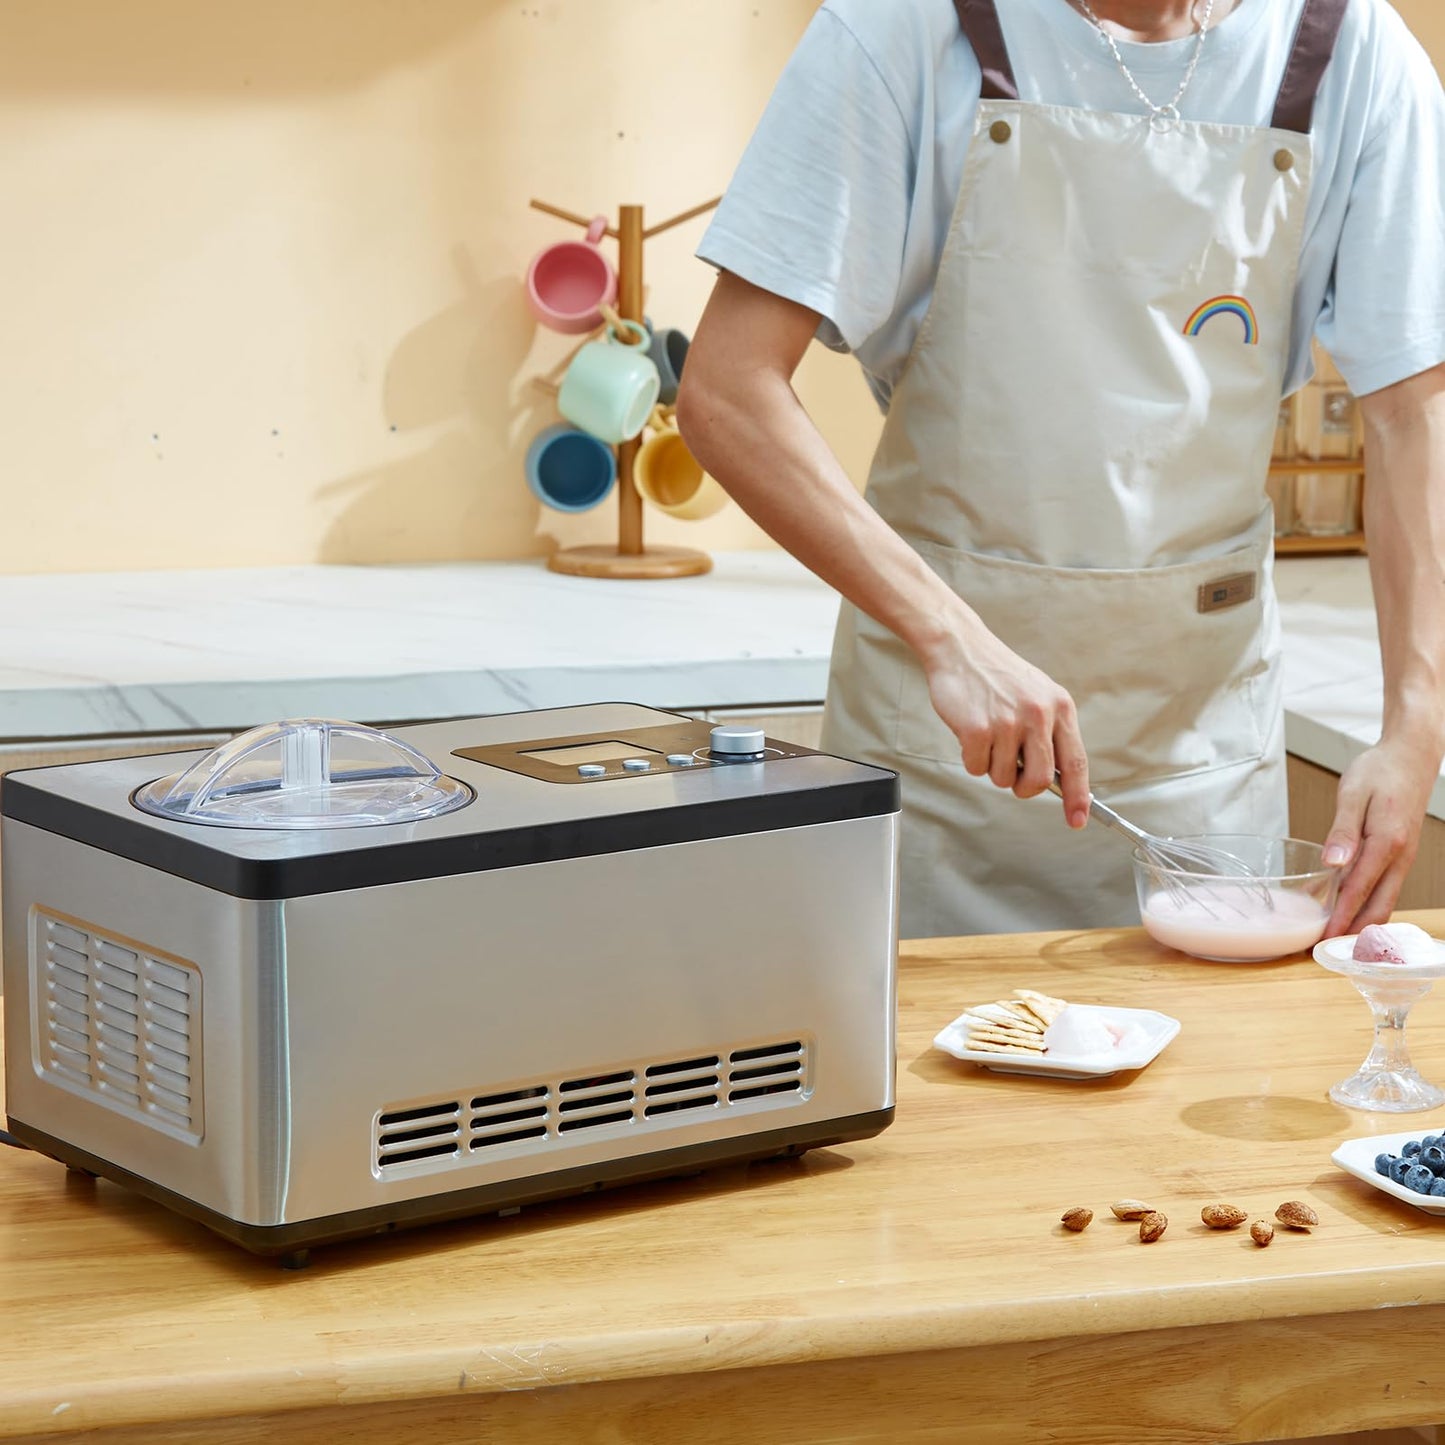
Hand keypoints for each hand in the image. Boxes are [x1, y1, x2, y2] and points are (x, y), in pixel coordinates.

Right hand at [919, 624, 1090, 827]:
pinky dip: (971, 758)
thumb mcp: (1037, 695)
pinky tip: (970, 733)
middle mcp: (1038, 714)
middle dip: (1023, 787)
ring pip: (1003, 777)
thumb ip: (1050, 732)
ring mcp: (1008, 722)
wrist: (961, 648)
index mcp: (1059, 707)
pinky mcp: (977, 729)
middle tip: (1012, 775)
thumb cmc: (997, 675)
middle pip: (1039, 780)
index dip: (1077, 796)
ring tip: (987, 737)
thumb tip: (1056, 777)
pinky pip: (976, 768)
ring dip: (992, 767)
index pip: (1075, 762)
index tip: (1077, 819)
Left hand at [1322, 737, 1442, 933]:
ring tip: (1334, 940)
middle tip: (1323, 951)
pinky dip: (1368, 906)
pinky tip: (1350, 912)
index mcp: (1386, 843)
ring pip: (1384, 901)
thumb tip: (1332, 863)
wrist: (1410, 757)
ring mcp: (1402, 858)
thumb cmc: (1379, 771)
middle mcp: (1399, 857)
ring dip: (1361, 923)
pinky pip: (1385, 888)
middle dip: (1351, 932)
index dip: (1339, 919)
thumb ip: (1342, 830)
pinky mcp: (1399, 855)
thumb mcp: (1353, 794)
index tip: (1321, 940)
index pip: (1358, 891)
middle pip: (1377, 907)